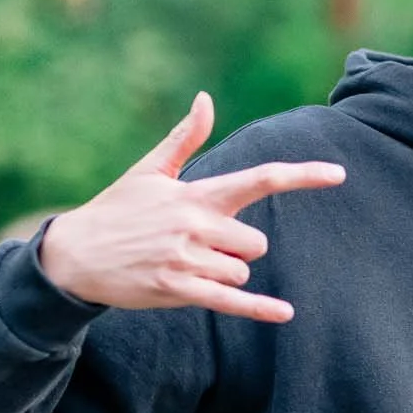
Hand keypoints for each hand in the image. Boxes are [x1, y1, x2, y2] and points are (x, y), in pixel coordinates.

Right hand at [37, 90, 344, 322]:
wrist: (74, 255)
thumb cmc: (116, 210)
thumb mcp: (149, 171)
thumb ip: (185, 138)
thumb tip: (206, 99)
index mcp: (195, 194)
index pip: (260, 179)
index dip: (302, 176)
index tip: (338, 174)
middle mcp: (195, 225)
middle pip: (255, 242)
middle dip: (238, 247)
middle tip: (201, 245)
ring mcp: (187, 259)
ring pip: (241, 271)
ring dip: (224, 273)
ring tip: (183, 264)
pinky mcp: (178, 290)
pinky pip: (231, 301)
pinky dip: (260, 308)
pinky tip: (285, 314)